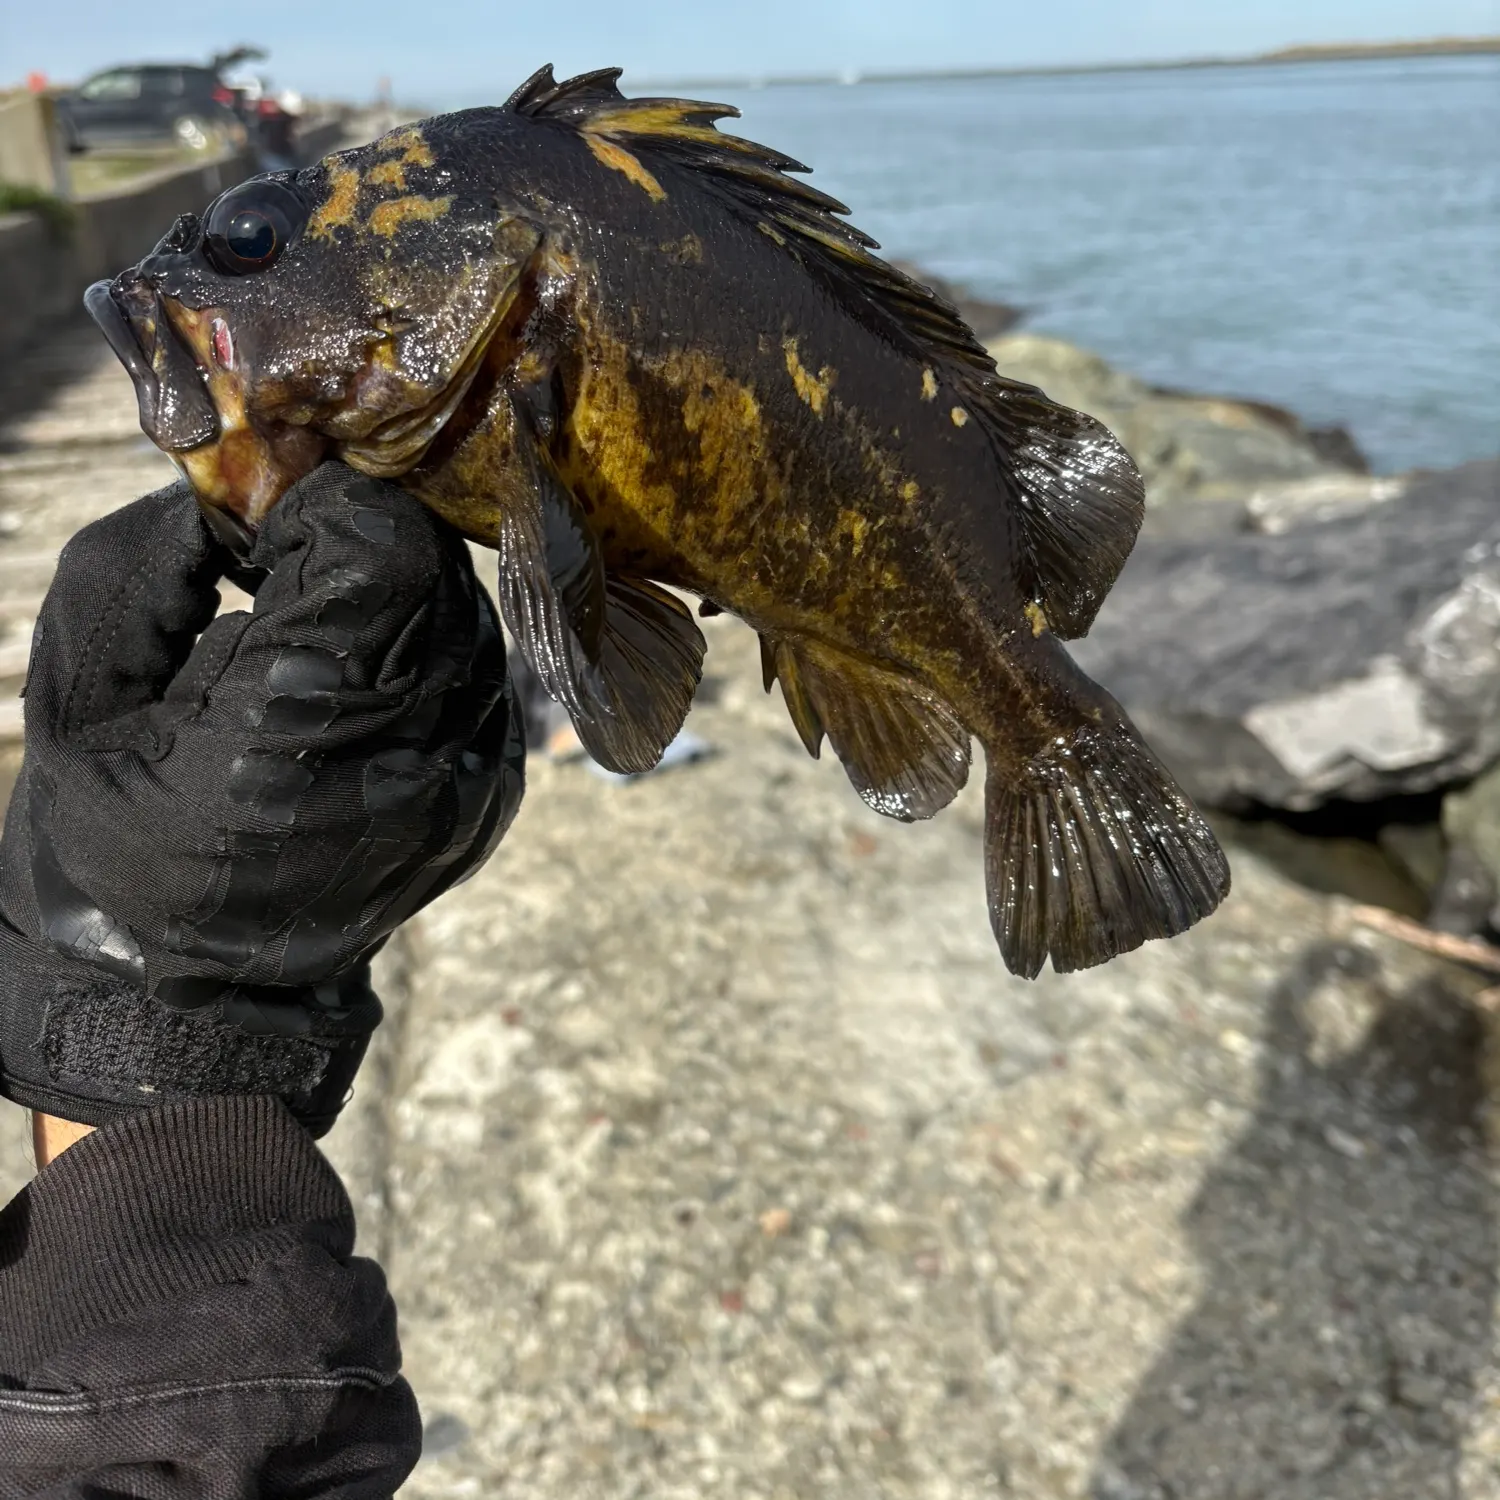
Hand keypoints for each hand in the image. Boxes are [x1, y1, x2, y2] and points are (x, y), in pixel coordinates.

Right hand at [0, 463, 523, 1135]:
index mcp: (291, 730)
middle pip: (435, 569)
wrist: (201, 993)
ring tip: (320, 621)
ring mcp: (468, 782)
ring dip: (398, 588)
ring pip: (469, 613)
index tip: (262, 523)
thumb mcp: (80, 698)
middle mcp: (409, 754)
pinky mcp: (492, 797)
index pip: (377, 548)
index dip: (319, 505)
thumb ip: (142, 567)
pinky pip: (482, 675)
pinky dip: (427, 647)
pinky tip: (362, 675)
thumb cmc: (115, 844)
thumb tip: (237, 494)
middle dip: (359, 536)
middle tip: (290, 557)